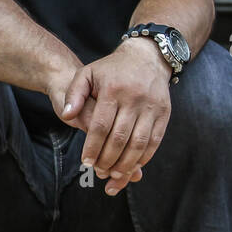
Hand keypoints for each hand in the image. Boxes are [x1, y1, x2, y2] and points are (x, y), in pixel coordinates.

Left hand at [61, 38, 172, 194]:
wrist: (146, 56)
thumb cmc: (111, 69)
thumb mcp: (87, 73)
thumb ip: (74, 94)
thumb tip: (67, 115)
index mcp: (112, 90)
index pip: (101, 125)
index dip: (93, 146)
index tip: (86, 162)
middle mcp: (134, 99)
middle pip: (120, 137)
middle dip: (108, 158)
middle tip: (98, 172)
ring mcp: (151, 106)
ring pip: (139, 142)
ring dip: (127, 163)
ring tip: (115, 175)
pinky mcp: (164, 112)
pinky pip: (155, 140)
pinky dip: (144, 156)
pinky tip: (134, 166)